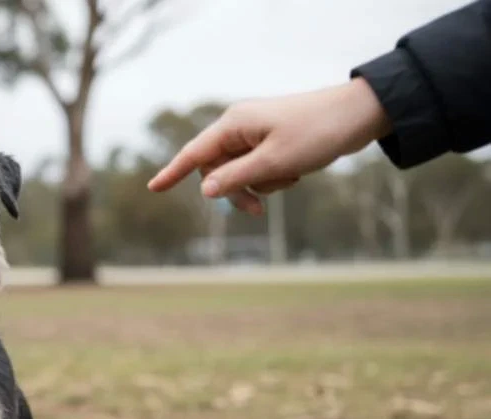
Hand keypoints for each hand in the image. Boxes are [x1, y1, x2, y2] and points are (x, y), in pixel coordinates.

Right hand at [147, 79, 392, 214]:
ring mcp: (255, 133)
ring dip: (261, 184)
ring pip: (241, 171)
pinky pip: (259, 167)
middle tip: (257, 211)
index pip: (194, 153)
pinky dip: (273, 176)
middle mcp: (239, 127)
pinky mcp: (271, 140)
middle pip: (218, 169)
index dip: (172, 172)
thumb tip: (204, 191)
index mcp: (233, 125)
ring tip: (290, 177)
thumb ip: (235, 177)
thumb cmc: (315, 133)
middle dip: (236, 190)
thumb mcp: (273, 162)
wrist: (357, 116)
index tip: (153, 189)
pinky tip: (296, 170)